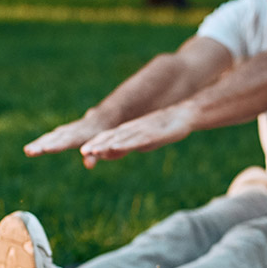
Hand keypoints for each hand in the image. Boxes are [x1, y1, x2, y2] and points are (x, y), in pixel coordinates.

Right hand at [24, 114, 110, 157]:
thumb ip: (94, 155)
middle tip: (28, 151)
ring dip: (37, 144)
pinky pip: (48, 137)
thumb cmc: (101, 135)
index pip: (67, 141)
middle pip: (53, 139)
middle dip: (41, 145)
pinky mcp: (61, 133)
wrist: (100, 120)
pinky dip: (39, 142)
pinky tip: (30, 149)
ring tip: (26, 151)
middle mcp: (69, 132)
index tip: (45, 149)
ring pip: (48, 137)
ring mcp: (64, 132)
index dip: (56, 145)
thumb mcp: (102, 145)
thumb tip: (88, 165)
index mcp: (80, 135)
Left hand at [77, 107, 191, 168]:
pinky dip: (124, 144)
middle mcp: (131, 130)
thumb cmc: (163, 129)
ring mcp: (141, 131)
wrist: (183, 115)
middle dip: (96, 145)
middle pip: (111, 137)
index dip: (95, 144)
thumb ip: (124, 146)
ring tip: (93, 150)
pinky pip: (136, 140)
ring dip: (106, 145)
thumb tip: (108, 152)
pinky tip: (115, 147)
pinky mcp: (152, 134)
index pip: (107, 138)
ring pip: (120, 139)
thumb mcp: (141, 140)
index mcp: (127, 131)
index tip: (83, 152)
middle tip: (83, 152)